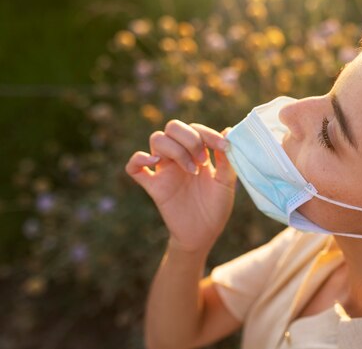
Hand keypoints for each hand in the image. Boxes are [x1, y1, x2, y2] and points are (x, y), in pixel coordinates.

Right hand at [125, 120, 236, 252]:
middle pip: (173, 127)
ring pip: (156, 139)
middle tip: (203, 161)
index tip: (222, 147)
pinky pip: (133, 167)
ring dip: (175, 150)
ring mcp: (164, 170)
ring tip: (192, 170)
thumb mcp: (226, 182)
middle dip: (190, 139)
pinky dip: (138, 159)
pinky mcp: (153, 186)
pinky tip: (155, 162)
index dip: (207, 133)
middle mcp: (179, 157)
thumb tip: (228, 130)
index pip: (195, 128)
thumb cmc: (216, 206)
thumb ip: (226, 158)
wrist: (204, 233)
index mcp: (197, 152)